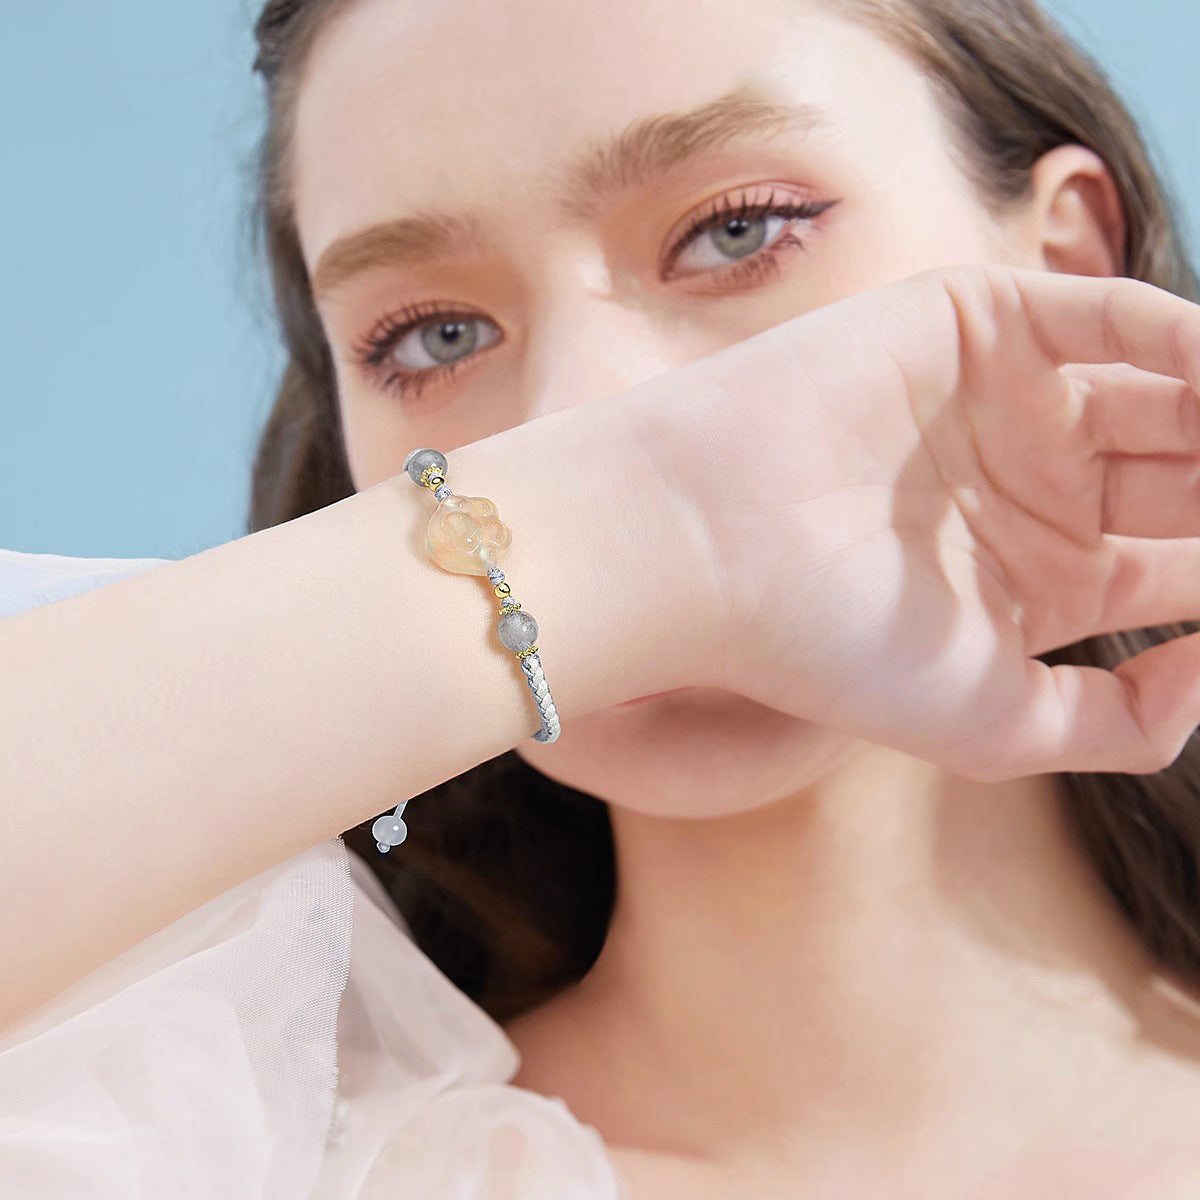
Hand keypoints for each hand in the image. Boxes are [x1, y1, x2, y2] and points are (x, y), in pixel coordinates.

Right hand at [636, 263, 1199, 779]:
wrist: (707, 547)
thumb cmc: (832, 646)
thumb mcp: (997, 726)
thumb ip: (1122, 724)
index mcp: (1044, 580)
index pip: (1190, 569)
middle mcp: (1036, 487)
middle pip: (1195, 477)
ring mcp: (1010, 402)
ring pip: (1174, 393)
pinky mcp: (978, 323)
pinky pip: (1115, 316)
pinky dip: (1189, 339)